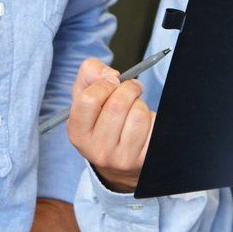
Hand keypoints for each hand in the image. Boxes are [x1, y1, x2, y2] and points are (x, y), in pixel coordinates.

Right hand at [67, 57, 154, 192]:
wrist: (116, 159)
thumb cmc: (100, 119)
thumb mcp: (84, 95)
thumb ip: (90, 72)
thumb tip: (111, 75)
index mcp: (77, 134)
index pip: (88, 100)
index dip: (103, 84)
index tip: (111, 83)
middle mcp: (97, 150)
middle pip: (118, 104)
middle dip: (128, 88)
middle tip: (130, 89)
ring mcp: (121, 158)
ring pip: (139, 114)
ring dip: (140, 103)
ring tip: (134, 108)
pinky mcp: (144, 159)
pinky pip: (154, 125)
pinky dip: (152, 117)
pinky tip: (143, 124)